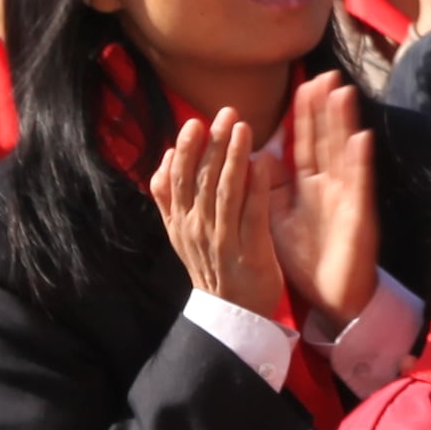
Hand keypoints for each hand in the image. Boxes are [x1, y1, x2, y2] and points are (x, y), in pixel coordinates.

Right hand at [146, 107, 288, 317]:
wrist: (233, 315)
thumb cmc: (212, 266)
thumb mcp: (180, 233)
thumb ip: (171, 198)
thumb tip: (167, 157)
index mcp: (180, 223)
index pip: (175, 181)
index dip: (184, 151)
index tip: (193, 123)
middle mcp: (197, 229)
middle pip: (201, 180)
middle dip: (212, 144)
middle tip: (225, 113)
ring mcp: (223, 240)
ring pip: (226, 191)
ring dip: (233, 157)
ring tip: (242, 128)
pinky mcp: (251, 251)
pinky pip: (252, 213)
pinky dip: (256, 186)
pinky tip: (262, 162)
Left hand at [271, 74, 379, 330]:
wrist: (333, 296)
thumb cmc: (307, 259)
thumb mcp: (277, 219)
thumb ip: (267, 189)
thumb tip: (254, 156)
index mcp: (309, 187)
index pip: (305, 144)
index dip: (305, 116)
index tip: (304, 84)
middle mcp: (330, 186)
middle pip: (327, 140)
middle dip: (326, 109)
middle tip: (326, 74)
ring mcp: (347, 198)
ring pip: (344, 154)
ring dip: (345, 124)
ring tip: (343, 94)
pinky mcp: (358, 216)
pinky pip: (359, 186)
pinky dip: (360, 163)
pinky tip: (361, 140)